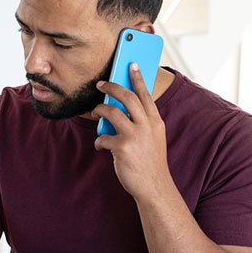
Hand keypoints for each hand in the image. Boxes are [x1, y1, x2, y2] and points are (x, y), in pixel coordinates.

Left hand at [93, 62, 170, 200]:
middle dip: (112, 86)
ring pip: (111, 112)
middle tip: (101, 84)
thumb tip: (120, 110)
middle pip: (127, 97)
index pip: (145, 95)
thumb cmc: (150, 163)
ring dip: (100, 109)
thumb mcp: (153, 139)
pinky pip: (103, 138)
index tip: (131, 65)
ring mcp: (134, 136)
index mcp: (156, 122)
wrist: (154, 187)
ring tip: (96, 111)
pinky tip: (101, 146)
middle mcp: (147, 126)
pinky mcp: (122, 148)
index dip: (137, 78)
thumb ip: (142, 124)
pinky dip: (99, 141)